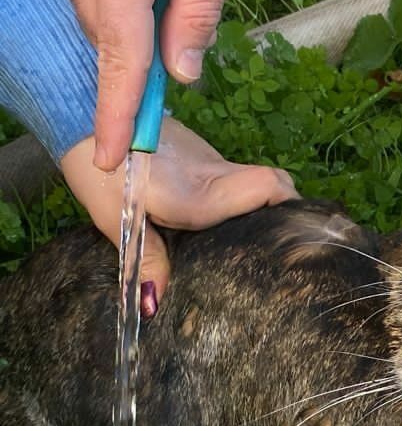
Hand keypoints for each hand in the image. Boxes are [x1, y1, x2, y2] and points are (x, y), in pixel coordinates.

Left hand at [60, 118, 296, 300]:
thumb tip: (155, 307)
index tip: (297, 235)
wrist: (81, 119)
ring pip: (252, 182)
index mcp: (201, 194)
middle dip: (286, 211)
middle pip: (273, 185)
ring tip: (250, 244)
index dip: (291, 206)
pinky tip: (216, 224)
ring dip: (258, 207)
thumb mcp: (118, 223)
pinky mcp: (199, 156)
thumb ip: (147, 261)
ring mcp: (209, 161)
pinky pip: (230, 179)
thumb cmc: (99, 174)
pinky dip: (235, 199)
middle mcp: (215, 175)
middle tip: (278, 248)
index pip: (268, 187)